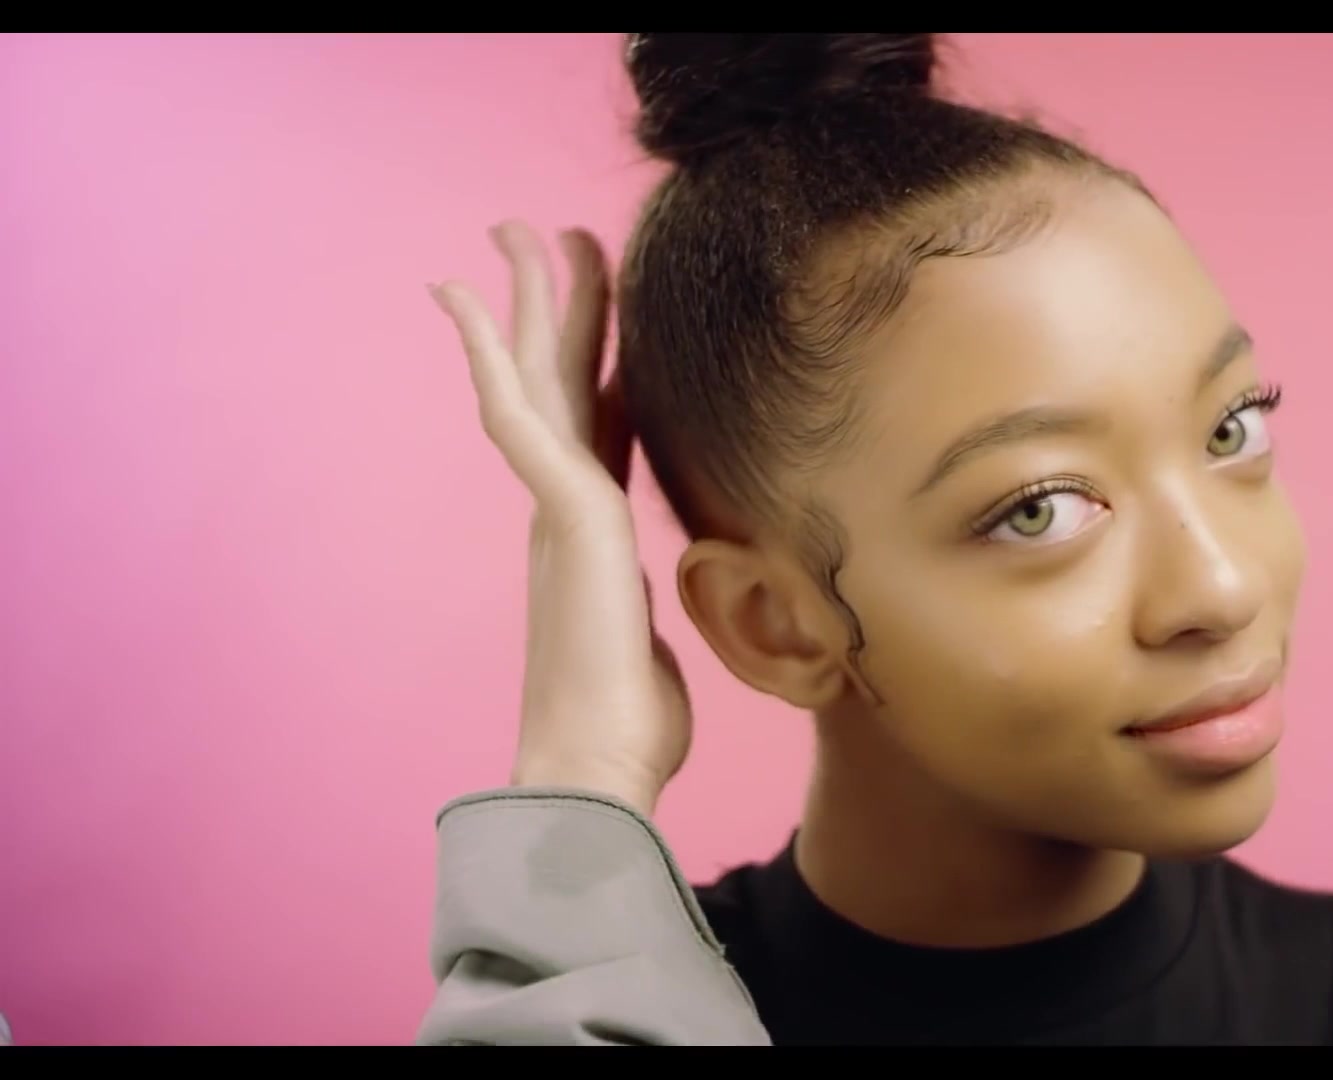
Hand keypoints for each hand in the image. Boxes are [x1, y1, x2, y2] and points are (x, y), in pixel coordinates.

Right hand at [430, 220, 690, 816]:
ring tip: (514, 232)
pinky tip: (465, 301)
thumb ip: (651, 605)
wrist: (598, 772)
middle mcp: (565, 510)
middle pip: (559, 383)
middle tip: (552, 235)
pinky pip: (517, 414)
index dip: (598, 363)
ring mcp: (557, 509)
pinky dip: (487, 354)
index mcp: (592, 535)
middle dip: (557, 306)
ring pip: (534, 379)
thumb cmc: (628, 729)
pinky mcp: (565, 513)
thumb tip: (674, 602)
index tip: (603, 313)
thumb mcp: (655, 643)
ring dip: (524, 302)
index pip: (597, 425)